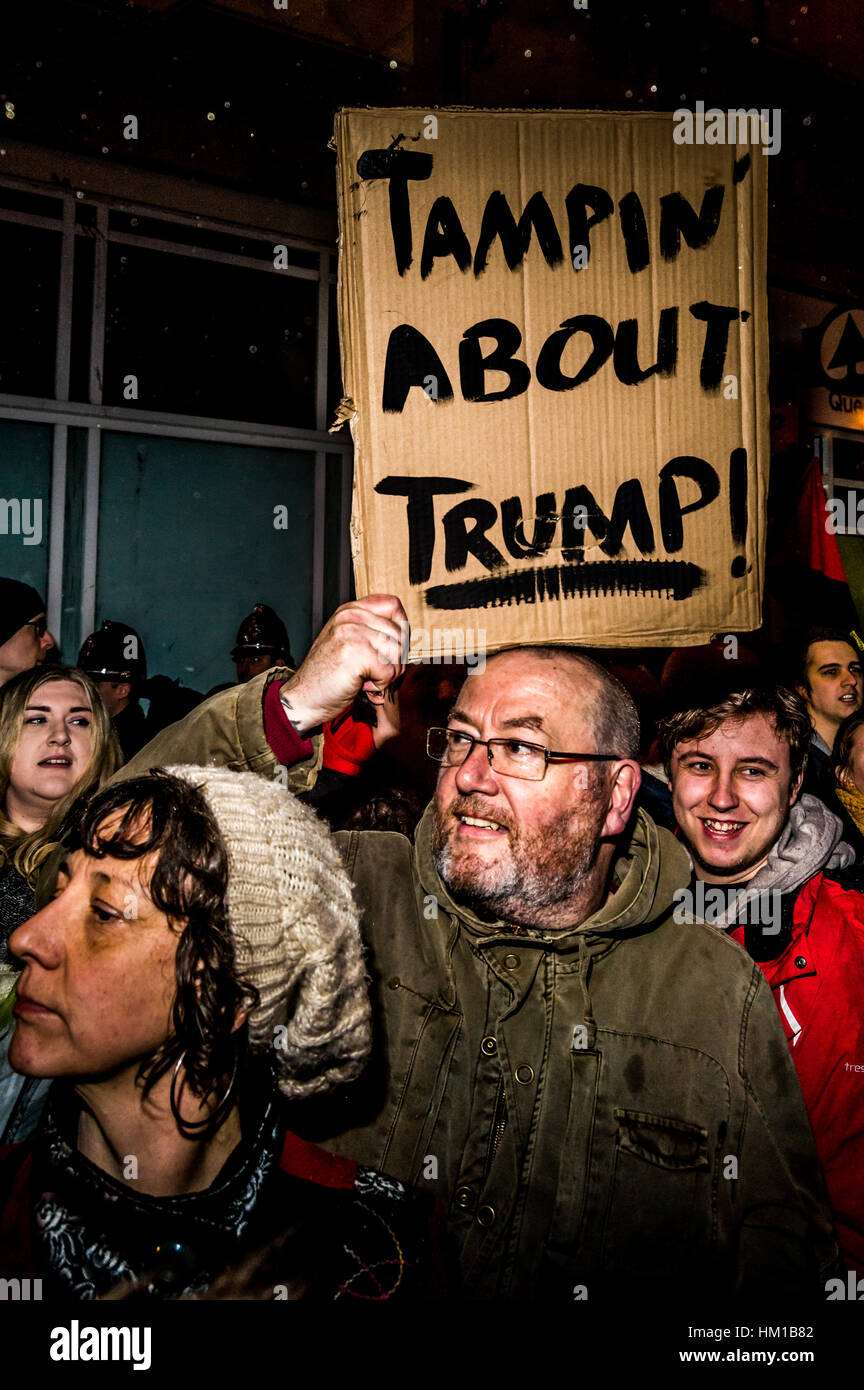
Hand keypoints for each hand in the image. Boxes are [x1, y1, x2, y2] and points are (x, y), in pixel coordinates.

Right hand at [280, 595, 408, 733]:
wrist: (303, 698)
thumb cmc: (326, 676)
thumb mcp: (347, 642)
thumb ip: (371, 631)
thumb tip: (406, 634)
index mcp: (350, 611)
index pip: (393, 605)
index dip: (401, 628)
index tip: (392, 647)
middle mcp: (350, 617)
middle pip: (400, 633)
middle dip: (395, 659)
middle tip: (374, 671)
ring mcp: (351, 633)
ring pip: (398, 652)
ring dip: (388, 673)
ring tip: (367, 678)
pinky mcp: (355, 654)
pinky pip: (389, 671)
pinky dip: (380, 685)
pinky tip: (362, 685)